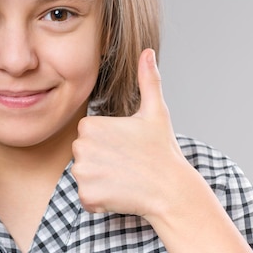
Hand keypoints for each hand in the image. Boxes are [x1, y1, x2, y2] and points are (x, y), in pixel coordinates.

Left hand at [72, 49, 193, 218]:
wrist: (172, 190)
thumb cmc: (163, 151)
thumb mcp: (156, 112)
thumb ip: (148, 80)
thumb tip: (147, 52)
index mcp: (90, 125)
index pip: (88, 135)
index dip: (107, 142)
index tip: (126, 147)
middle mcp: (80, 146)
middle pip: (83, 155)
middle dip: (101, 161)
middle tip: (127, 163)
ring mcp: (82, 172)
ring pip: (84, 176)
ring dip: (100, 181)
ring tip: (124, 178)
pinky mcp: (87, 195)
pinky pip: (86, 198)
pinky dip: (99, 200)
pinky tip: (119, 194)